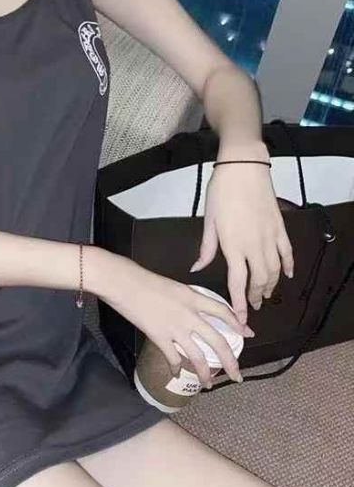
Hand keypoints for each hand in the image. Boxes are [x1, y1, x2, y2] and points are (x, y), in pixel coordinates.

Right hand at [102, 257, 252, 386]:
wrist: (124, 283)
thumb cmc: (144, 280)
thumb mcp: (173, 286)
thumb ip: (186, 300)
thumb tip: (192, 311)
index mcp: (193, 297)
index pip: (223, 312)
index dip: (238, 324)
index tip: (247, 334)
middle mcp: (190, 315)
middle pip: (218, 341)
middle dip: (231, 361)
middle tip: (238, 375)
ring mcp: (175, 328)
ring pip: (199, 356)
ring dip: (206, 373)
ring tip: (209, 384)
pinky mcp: (159, 337)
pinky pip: (173, 358)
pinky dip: (176, 368)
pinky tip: (177, 374)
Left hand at [189, 155, 294, 324]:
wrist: (243, 168)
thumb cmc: (221, 192)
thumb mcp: (209, 221)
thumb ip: (206, 248)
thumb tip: (196, 268)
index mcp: (233, 246)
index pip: (238, 283)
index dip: (240, 303)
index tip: (242, 318)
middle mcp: (254, 246)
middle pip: (259, 280)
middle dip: (256, 297)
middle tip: (253, 307)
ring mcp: (270, 237)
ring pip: (275, 270)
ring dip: (271, 285)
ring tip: (266, 295)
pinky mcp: (280, 227)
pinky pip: (287, 252)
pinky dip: (289, 266)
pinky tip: (288, 275)